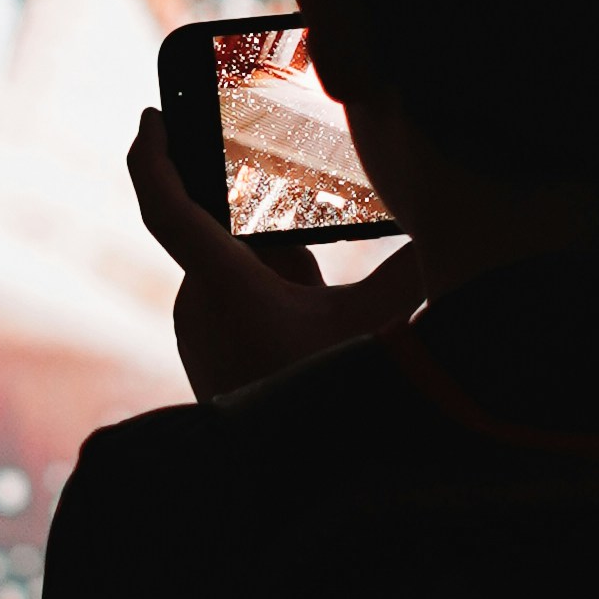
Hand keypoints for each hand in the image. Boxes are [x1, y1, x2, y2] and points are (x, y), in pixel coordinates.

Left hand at [127, 114, 427, 401]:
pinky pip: (235, 298)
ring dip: (279, 273)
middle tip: (321, 288)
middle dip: (281, 243)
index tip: (152, 114)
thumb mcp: (377, 330)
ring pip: (237, 267)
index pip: (167, 207)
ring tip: (314, 323)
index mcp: (225, 290)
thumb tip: (446, 226)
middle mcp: (196, 306)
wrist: (289, 483)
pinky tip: (300, 334)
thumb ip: (408, 270)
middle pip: (232, 236)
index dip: (156, 153)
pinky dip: (270, 297)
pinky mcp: (202, 349)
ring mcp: (194, 330)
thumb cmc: (329, 402)